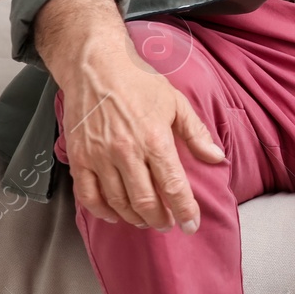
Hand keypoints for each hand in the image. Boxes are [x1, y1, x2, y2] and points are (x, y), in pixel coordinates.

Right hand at [42, 0, 224, 232]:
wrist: (96, 68)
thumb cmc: (140, 83)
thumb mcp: (177, 103)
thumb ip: (197, 134)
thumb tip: (216, 158)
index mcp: (155, 139)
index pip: (173, 186)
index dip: (185, 210)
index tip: (192, 226)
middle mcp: (126, 153)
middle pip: (145, 201)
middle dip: (160, 219)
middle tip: (168, 225)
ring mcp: (99, 158)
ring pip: (118, 203)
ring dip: (134, 218)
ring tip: (147, 221)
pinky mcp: (78, 159)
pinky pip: (88, 196)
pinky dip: (102, 211)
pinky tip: (114, 215)